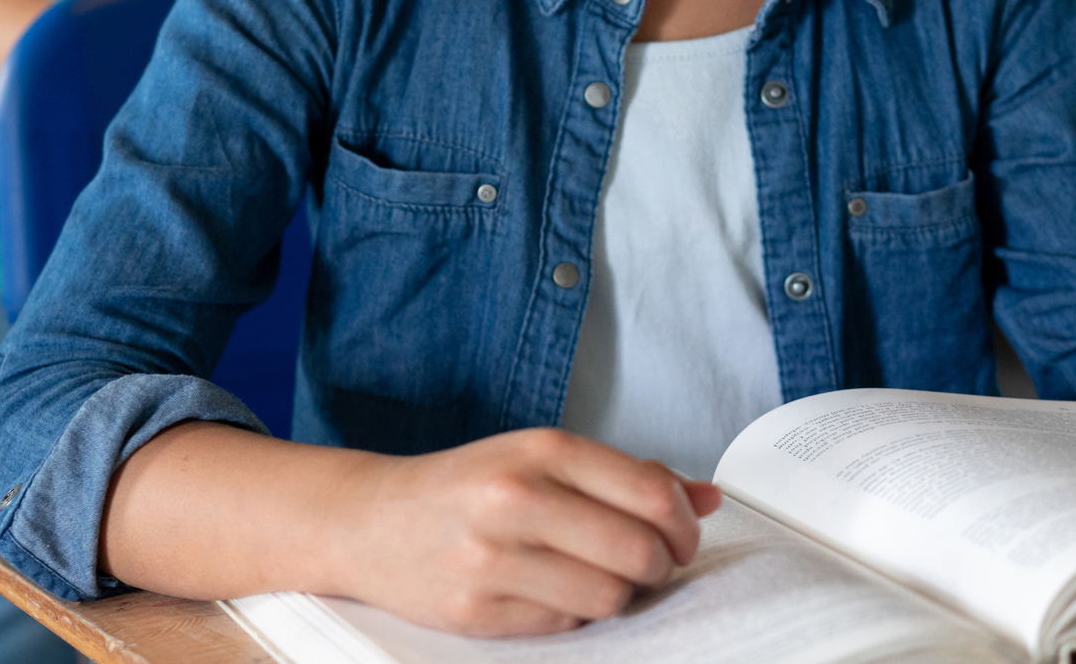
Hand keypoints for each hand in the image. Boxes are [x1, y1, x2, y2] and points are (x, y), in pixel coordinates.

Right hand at [333, 428, 720, 636]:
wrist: (371, 521)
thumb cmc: (464, 487)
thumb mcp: (538, 458)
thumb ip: (624, 475)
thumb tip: (704, 497)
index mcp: (539, 450)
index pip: (650, 493)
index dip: (682, 525)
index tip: (680, 535)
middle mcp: (516, 498)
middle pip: (638, 552)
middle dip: (658, 566)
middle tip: (646, 563)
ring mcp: (493, 557)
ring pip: (609, 598)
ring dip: (615, 595)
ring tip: (592, 576)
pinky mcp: (477, 610)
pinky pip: (565, 626)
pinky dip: (571, 615)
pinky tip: (550, 591)